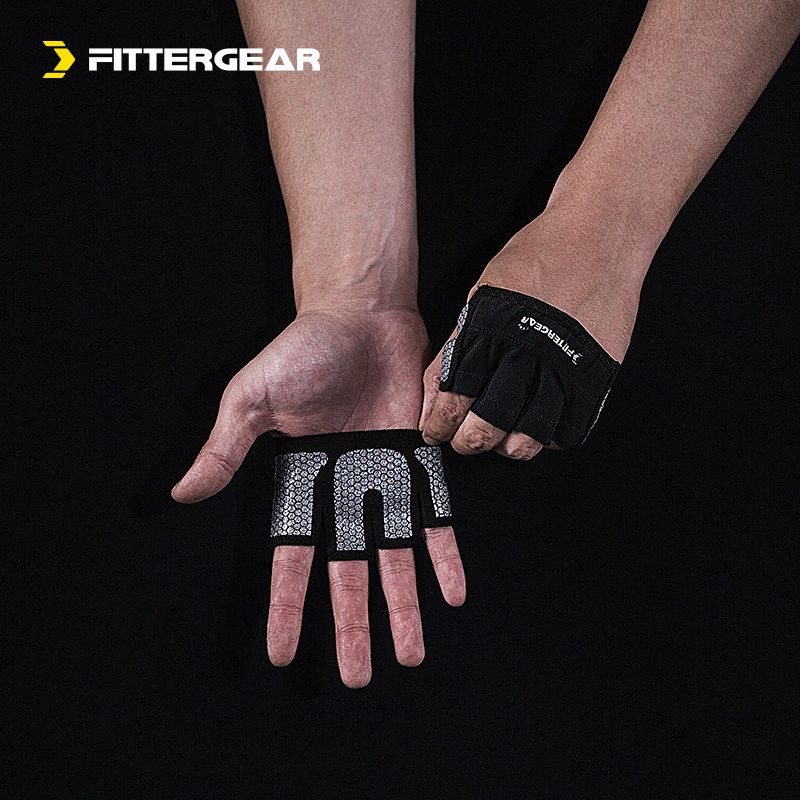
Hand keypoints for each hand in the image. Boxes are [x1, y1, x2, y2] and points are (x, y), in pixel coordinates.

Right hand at [172, 306, 465, 686]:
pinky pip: (434, 514)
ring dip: (403, 604)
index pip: (293, 557)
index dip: (289, 605)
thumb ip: (224, 449)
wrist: (362, 314)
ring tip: (411, 654)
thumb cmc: (303, 350)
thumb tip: (182, 494)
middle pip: (350, 571)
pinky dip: (444, 553)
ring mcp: (385, 478)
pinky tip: (453, 593)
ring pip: (395, 556)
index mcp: (301, 481)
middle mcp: (345, 490)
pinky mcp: (419, 459)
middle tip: (362, 675)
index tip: (285, 653)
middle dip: (353, 623)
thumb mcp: (251, 398)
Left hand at [420, 199, 648, 458]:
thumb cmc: (538, 256)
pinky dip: (550, 437)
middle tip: (463, 441)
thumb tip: (436, 389)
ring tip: (500, 440)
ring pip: (530, 435)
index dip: (440, 421)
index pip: (456, 395)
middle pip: (489, 423)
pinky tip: (537, 427)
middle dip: (468, 441)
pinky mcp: (597, 375)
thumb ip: (458, 343)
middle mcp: (528, 353)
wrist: (599, 235)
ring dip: (508, 446)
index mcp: (493, 331)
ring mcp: (566, 367)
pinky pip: (570, 427)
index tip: (435, 430)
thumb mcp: (482, 291)